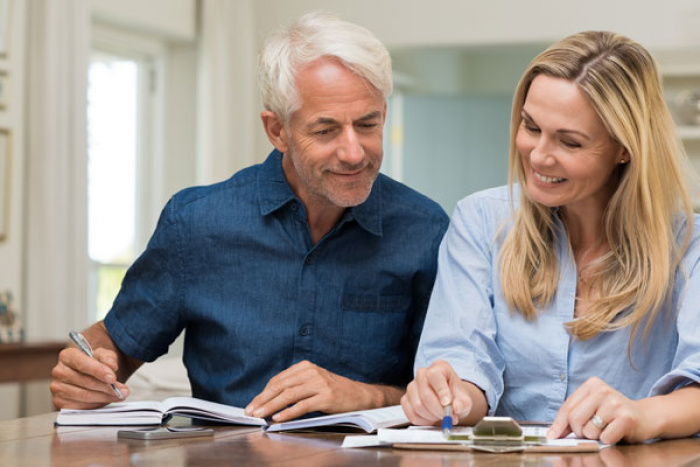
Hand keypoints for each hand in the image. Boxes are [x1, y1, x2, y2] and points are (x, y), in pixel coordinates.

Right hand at [50, 346, 128, 408]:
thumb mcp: (104, 355)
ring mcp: (58, 388)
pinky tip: (107, 400)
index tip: (113, 378)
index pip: (83, 364)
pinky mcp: (60, 403)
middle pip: (86, 382)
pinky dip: (96, 405)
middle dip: (107, 387)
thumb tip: (111, 366)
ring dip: (105, 397)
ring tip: (119, 395)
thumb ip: (108, 358)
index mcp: (67, 356)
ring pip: (85, 396)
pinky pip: (81, 407)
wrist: (88, 372)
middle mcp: (59, 372)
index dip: (99, 371)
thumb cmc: (95, 362)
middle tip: (123, 390)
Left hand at [245, 360, 393, 421]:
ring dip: (271, 406)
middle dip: (263, 400)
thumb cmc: (333, 392)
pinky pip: (303, 405)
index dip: (263, 393)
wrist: (360, 396)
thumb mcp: (313, 382)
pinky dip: (288, 412)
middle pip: (281, 386)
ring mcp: (319, 384)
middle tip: (251, 411)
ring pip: (289, 395)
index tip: (253, 404)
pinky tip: (278, 418)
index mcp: (305, 367)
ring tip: (260, 415)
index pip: (278, 380)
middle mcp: (311, 372)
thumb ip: (295, 386)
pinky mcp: (326, 397)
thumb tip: (269, 400)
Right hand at [400, 360, 484, 425]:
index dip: (440, 390)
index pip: (434, 375)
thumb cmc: (456, 397)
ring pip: (417, 405)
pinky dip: (423, 421)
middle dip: (438, 410)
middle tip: (448, 417)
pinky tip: (431, 418)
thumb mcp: (465, 400)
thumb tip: (456, 408)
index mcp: (439, 368)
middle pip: (425, 394)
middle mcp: (422, 374)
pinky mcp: (405, 399)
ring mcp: (412, 386)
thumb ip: (463, 403)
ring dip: (431, 416)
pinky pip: (411, 414)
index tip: (448, 403)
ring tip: (440, 416)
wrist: (449, 403)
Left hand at [548, 377, 655, 443]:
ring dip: (595, 437)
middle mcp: (603, 390)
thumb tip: (553, 433)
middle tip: (589, 433)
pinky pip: (605, 438)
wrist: (645, 417)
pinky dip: (607, 440)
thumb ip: (573, 416)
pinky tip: (615, 432)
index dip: (559, 424)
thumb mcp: (592, 408)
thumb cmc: (614, 415)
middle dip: (579, 432)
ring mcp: (615, 403)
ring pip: (589, 430)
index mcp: (592, 384)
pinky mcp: (626, 417)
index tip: (553, 436)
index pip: (567, 407)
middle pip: (575, 418)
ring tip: (605, 429)